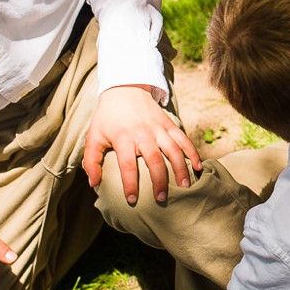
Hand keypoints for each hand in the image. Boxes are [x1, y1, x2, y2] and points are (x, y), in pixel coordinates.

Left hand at [83, 84, 201, 205]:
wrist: (124, 89)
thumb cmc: (107, 117)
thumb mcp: (94, 136)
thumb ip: (91, 160)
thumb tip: (94, 183)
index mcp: (124, 138)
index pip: (128, 166)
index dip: (130, 185)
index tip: (132, 200)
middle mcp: (143, 134)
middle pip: (155, 160)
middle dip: (160, 181)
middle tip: (161, 199)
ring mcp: (159, 128)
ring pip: (174, 150)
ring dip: (181, 169)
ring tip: (185, 187)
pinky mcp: (169, 124)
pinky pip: (184, 139)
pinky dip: (193, 152)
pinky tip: (198, 167)